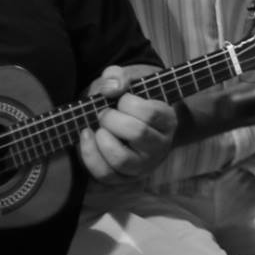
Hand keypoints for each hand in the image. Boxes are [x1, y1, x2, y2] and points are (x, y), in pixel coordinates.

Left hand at [78, 65, 177, 182]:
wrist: (126, 121)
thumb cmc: (126, 101)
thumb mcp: (125, 82)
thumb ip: (117, 76)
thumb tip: (112, 88)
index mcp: (167, 120)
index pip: (150, 113)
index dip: (128, 103)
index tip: (120, 99)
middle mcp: (160, 146)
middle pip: (137, 133)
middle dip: (111, 119)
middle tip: (104, 113)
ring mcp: (143, 165)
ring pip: (121, 159)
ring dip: (102, 140)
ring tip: (98, 129)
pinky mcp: (124, 178)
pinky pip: (105, 174)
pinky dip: (90, 155)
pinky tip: (86, 137)